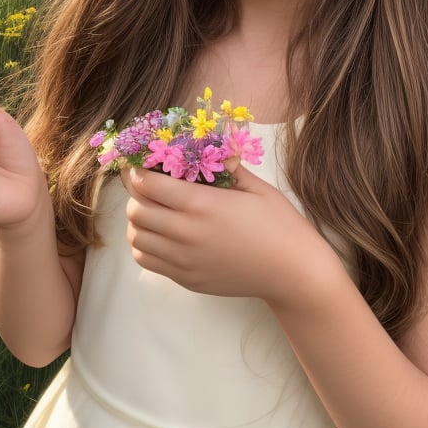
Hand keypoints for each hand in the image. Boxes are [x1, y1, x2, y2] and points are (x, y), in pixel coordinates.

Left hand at [122, 164, 334, 300]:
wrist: (292, 272)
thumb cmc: (279, 225)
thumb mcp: (256, 187)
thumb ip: (226, 166)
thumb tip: (207, 149)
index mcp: (202, 204)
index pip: (148, 184)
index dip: (138, 171)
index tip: (142, 165)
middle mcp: (186, 233)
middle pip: (136, 210)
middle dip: (137, 194)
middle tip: (149, 186)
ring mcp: (183, 260)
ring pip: (136, 237)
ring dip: (138, 220)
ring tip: (154, 211)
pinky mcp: (185, 279)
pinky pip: (146, 260)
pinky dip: (143, 245)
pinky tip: (160, 235)